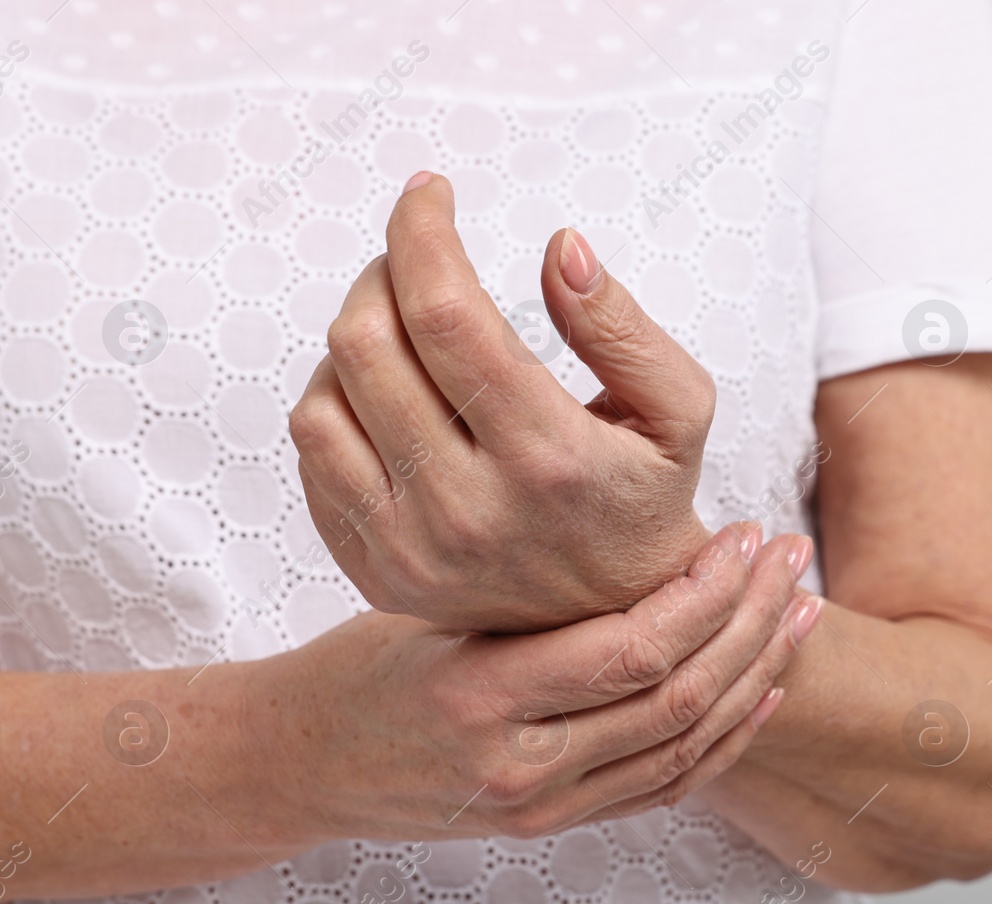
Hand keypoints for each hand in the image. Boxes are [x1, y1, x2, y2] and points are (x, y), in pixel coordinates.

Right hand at [258, 523, 822, 842]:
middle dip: (752, 625)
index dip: (706, 594)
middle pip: (677, 700)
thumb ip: (532, 603)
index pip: (633, 651)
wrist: (302, 764)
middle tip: (792, 561)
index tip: (742, 537)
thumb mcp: (432, 614)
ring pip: (686, 747)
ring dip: (755, 676)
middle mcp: (519, 766)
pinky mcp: (553, 824)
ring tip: (797, 612)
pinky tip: (762, 691)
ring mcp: (541, 807)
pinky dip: (724, 741)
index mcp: (480, 695)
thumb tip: (642, 543)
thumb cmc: (360, 667)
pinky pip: (663, 788)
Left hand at [289, 171, 717, 633]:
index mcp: (547, 457)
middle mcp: (467, 511)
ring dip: (352, 340)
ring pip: (320, 402)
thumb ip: (622, 326)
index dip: (422, 230)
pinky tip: (385, 397)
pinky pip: (312, 460)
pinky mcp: (374, 573)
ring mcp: (410, 550)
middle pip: (365, 345)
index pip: (445, 312)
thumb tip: (557, 245)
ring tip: (403, 331)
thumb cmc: (646, 497)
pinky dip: (335, 403)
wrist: (613, 624)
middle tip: (418, 259)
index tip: (429, 192)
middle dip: (382, 272)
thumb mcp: (679, 411)